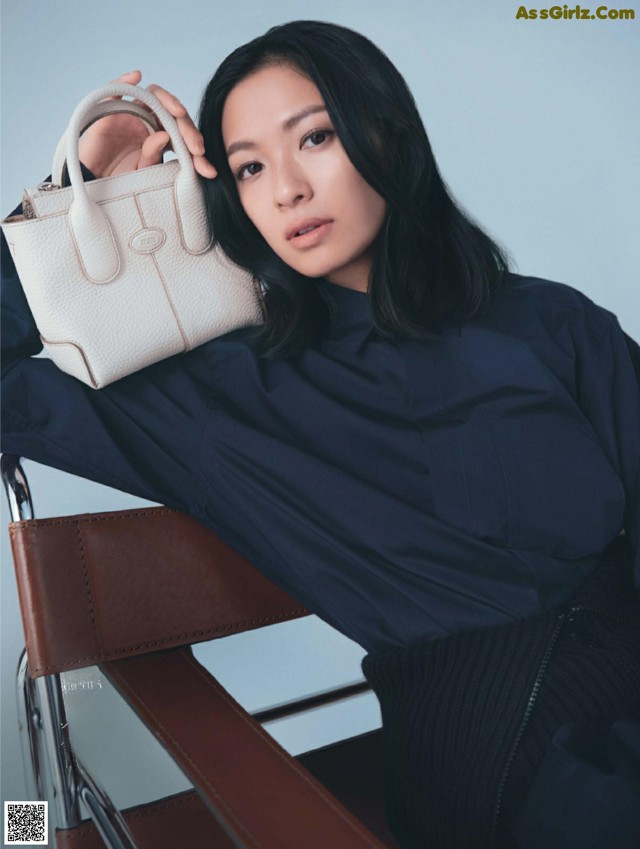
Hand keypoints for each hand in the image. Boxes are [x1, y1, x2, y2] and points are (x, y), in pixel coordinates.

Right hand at [77, 71, 216, 179]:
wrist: (92, 183)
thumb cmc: (119, 179)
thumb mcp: (142, 173)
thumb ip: (154, 156)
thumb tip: (165, 136)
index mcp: (161, 138)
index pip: (183, 136)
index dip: (196, 151)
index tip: (207, 170)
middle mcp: (148, 122)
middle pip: (172, 114)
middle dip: (187, 129)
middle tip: (197, 149)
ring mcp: (130, 114)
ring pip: (152, 97)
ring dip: (167, 100)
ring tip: (177, 111)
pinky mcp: (108, 110)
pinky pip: (116, 89)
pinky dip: (125, 80)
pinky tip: (137, 76)